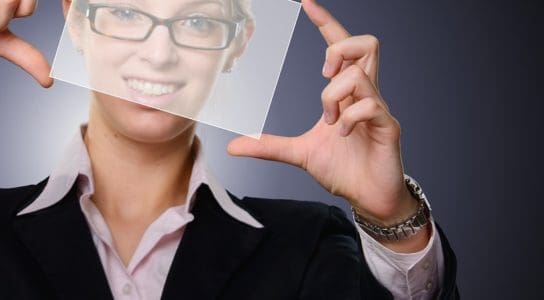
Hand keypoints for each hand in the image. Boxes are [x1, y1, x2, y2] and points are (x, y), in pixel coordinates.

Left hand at [227, 0, 416, 224]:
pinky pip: (370, 105)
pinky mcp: (388, 127)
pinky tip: (342, 134)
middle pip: (367, 44)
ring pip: (358, 75)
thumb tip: (233, 146)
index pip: (342, 47)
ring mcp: (378, 109)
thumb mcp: (298, 153)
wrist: (367, 197)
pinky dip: (348, 118)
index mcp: (347, 94)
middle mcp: (366, 94)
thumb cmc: (343, 169)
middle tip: (323, 74)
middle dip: (339, 49)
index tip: (306, 5)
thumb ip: (268, 146)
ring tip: (330, 120)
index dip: (326, 23)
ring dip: (333, 95)